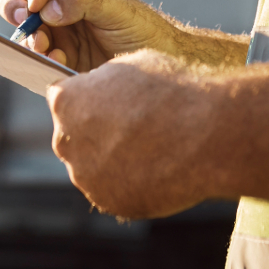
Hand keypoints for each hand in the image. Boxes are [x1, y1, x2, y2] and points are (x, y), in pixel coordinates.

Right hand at [0, 0, 177, 70]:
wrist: (160, 69)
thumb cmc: (145, 31)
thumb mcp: (119, 10)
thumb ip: (85, 2)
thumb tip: (48, 8)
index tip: (38, 2)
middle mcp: (60, 11)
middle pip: (20, 1)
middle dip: (14, 8)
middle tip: (23, 20)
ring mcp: (58, 39)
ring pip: (24, 34)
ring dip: (28, 39)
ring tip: (44, 48)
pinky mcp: (59, 65)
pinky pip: (37, 61)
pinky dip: (41, 61)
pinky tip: (59, 63)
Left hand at [47, 49, 220, 218]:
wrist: (206, 135)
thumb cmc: (172, 91)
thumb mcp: (132, 66)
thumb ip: (106, 82)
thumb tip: (104, 91)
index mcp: (66, 102)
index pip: (62, 99)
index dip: (87, 97)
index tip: (107, 100)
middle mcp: (67, 142)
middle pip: (74, 136)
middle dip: (95, 131)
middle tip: (132, 126)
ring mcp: (87, 177)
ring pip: (92, 167)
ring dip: (112, 159)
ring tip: (151, 149)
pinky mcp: (109, 202)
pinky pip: (114, 191)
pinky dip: (130, 183)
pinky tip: (157, 169)